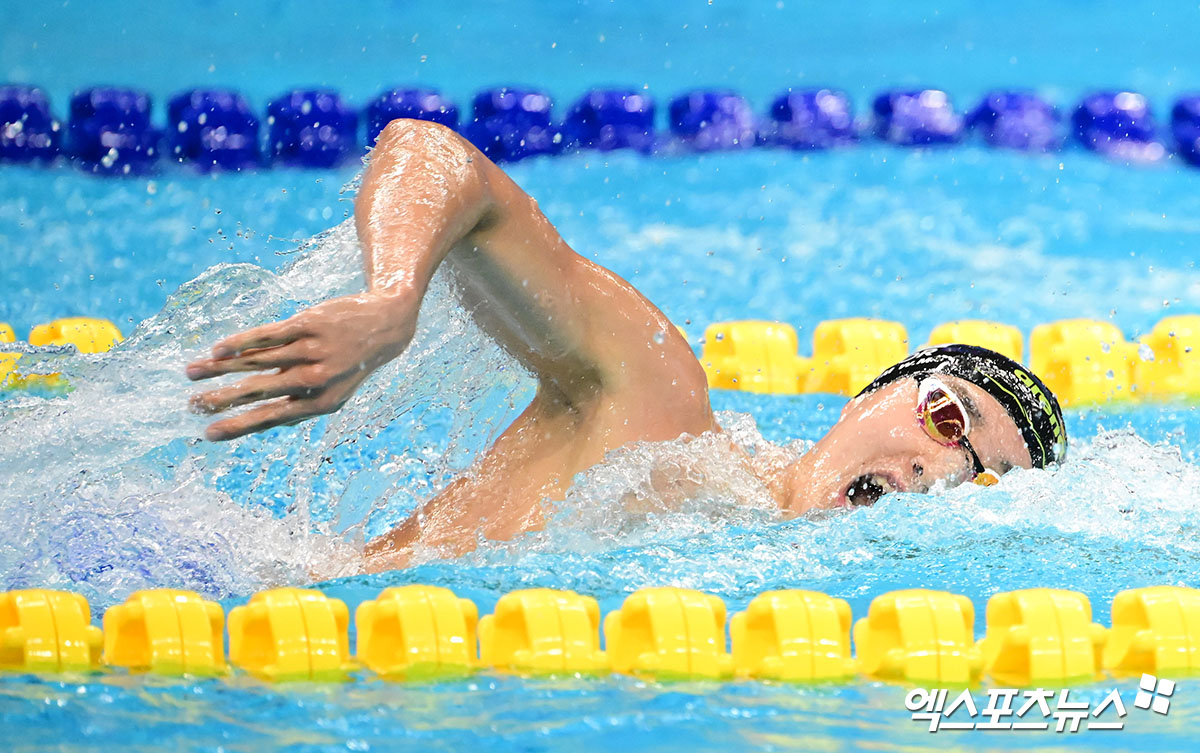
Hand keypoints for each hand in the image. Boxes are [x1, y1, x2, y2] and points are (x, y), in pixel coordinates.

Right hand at [186, 292, 417, 440]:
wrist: (385, 326)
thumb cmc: (349, 365)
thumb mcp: (333, 393)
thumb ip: (299, 406)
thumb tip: (259, 424)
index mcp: (321, 403)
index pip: (272, 418)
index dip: (239, 426)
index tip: (209, 434)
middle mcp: (317, 378)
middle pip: (260, 390)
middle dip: (222, 400)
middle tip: (192, 406)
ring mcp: (312, 350)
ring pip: (257, 361)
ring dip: (220, 368)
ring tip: (191, 372)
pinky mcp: (308, 324)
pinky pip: (268, 335)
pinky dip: (241, 342)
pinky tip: (218, 350)